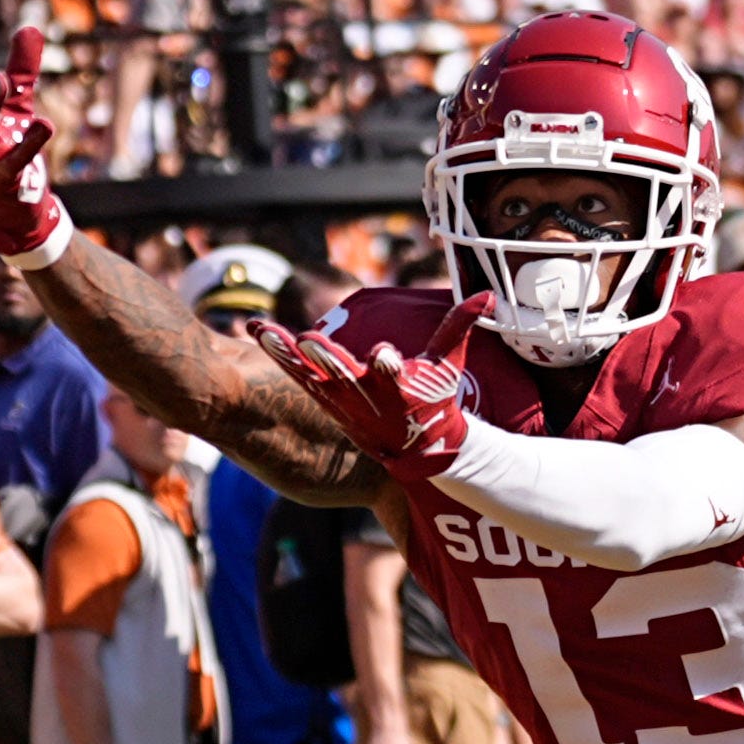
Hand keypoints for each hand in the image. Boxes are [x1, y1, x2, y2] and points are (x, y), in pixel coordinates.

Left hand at [251, 297, 489, 476]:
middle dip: (326, 361)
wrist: (417, 449)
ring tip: (265, 331)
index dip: (387, 366)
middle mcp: (365, 397)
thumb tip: (487, 293)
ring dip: (285, 354)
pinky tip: (256, 330)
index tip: (384, 356)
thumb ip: (459, 326)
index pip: (393, 376)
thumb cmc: (435, 400)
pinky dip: (276, 354)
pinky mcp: (323, 401)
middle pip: (342, 377)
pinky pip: (295, 375)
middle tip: (308, 341)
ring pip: (309, 376)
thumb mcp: (449, 366)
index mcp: (398, 389)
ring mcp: (340, 401)